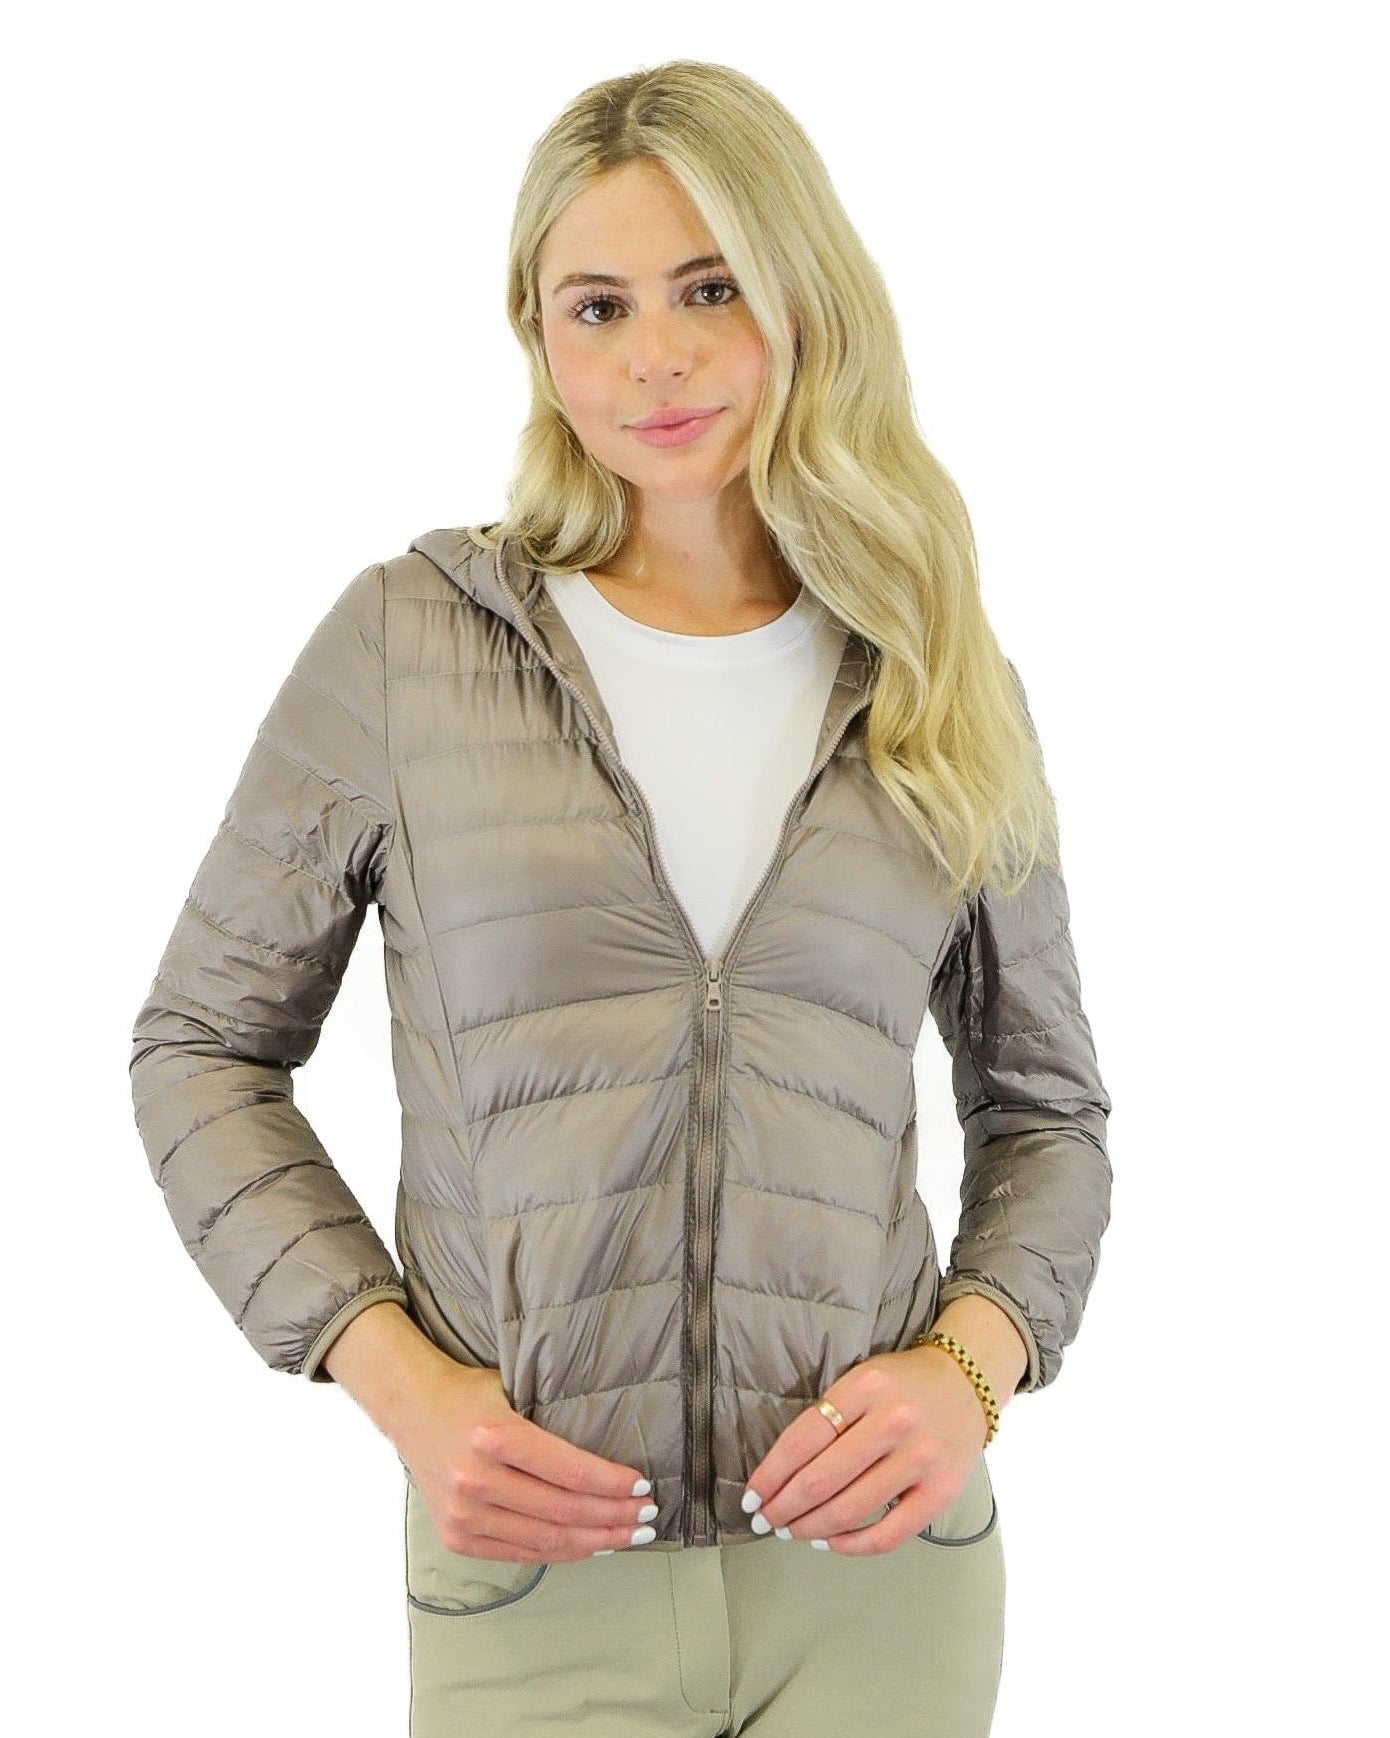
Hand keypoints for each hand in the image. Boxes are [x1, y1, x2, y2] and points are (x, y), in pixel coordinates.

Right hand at [392, 1360, 658, 1563]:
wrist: (410, 1408)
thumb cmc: (470, 1393)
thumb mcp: (512, 1391)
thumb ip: (552, 1422)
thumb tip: (612, 1454)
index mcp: (495, 1437)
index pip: (570, 1472)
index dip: (612, 1485)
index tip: (643, 1486)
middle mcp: (476, 1480)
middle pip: (563, 1510)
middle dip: (614, 1517)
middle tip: (648, 1517)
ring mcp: (464, 1514)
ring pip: (546, 1539)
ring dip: (596, 1540)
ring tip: (629, 1536)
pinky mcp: (457, 1536)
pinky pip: (521, 1553)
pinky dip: (561, 1552)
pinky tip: (590, 1546)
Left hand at [740, 1345, 989, 1553]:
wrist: (967, 1381)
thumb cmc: (901, 1385)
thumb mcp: (861, 1379)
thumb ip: (828, 1416)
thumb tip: (780, 1473)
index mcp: (866, 1386)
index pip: (803, 1438)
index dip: (770, 1474)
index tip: (752, 1496)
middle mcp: (894, 1421)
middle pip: (821, 1479)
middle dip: (783, 1507)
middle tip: (765, 1521)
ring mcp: (921, 1458)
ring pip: (850, 1509)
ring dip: (810, 1528)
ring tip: (791, 1531)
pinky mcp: (942, 1491)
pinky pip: (889, 1533)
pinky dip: (852, 1545)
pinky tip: (829, 1542)